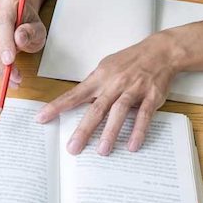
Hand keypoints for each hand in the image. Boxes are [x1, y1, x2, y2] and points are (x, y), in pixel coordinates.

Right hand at [0, 0, 46, 87]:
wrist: (19, 17)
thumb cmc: (29, 22)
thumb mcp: (38, 27)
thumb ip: (31, 32)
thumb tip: (19, 39)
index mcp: (9, 2)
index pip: (4, 23)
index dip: (5, 43)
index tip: (9, 61)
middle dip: (0, 59)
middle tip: (12, 76)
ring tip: (12, 80)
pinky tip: (4, 74)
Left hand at [36, 32, 184, 155]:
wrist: (161, 51)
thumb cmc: (130, 61)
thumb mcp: (106, 68)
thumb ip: (93, 87)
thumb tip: (75, 103)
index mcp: (99, 77)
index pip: (74, 94)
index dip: (57, 107)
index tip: (41, 119)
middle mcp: (114, 83)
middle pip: (96, 108)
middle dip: (84, 129)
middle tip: (73, 148)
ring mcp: (133, 89)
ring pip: (119, 111)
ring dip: (111, 132)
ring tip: (102, 150)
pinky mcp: (152, 95)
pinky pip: (144, 115)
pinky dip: (138, 130)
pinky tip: (132, 145)